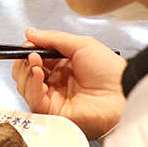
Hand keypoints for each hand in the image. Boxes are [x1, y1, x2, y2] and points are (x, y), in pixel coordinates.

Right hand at [10, 28, 125, 138]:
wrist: (122, 94)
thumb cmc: (110, 70)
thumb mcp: (81, 45)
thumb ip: (54, 38)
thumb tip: (30, 33)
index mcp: (64, 67)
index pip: (37, 60)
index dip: (29, 51)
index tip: (28, 44)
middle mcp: (57, 83)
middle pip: (28, 74)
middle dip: (24, 62)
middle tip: (31, 54)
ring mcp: (55, 99)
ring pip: (26, 88)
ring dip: (26, 72)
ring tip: (34, 61)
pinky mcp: (54, 114)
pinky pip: (34, 101)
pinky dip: (31, 86)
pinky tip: (37, 73)